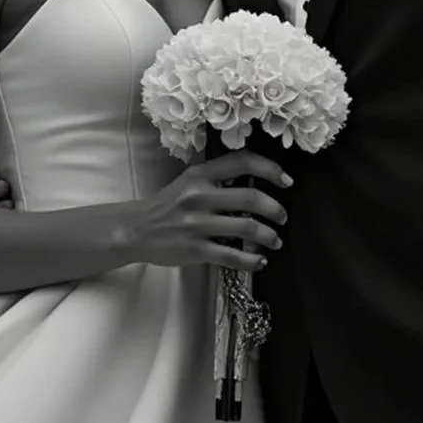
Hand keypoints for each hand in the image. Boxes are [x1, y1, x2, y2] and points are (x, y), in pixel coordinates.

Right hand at [125, 150, 291, 272]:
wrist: (136, 229)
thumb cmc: (168, 204)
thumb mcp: (190, 182)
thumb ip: (218, 179)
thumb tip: (256, 181)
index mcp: (200, 175)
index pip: (242, 161)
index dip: (270, 169)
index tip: (286, 181)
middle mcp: (199, 196)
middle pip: (250, 197)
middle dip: (275, 209)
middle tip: (283, 216)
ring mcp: (197, 224)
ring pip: (246, 228)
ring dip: (268, 235)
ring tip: (276, 240)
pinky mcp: (195, 249)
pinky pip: (232, 256)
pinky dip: (252, 260)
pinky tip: (260, 261)